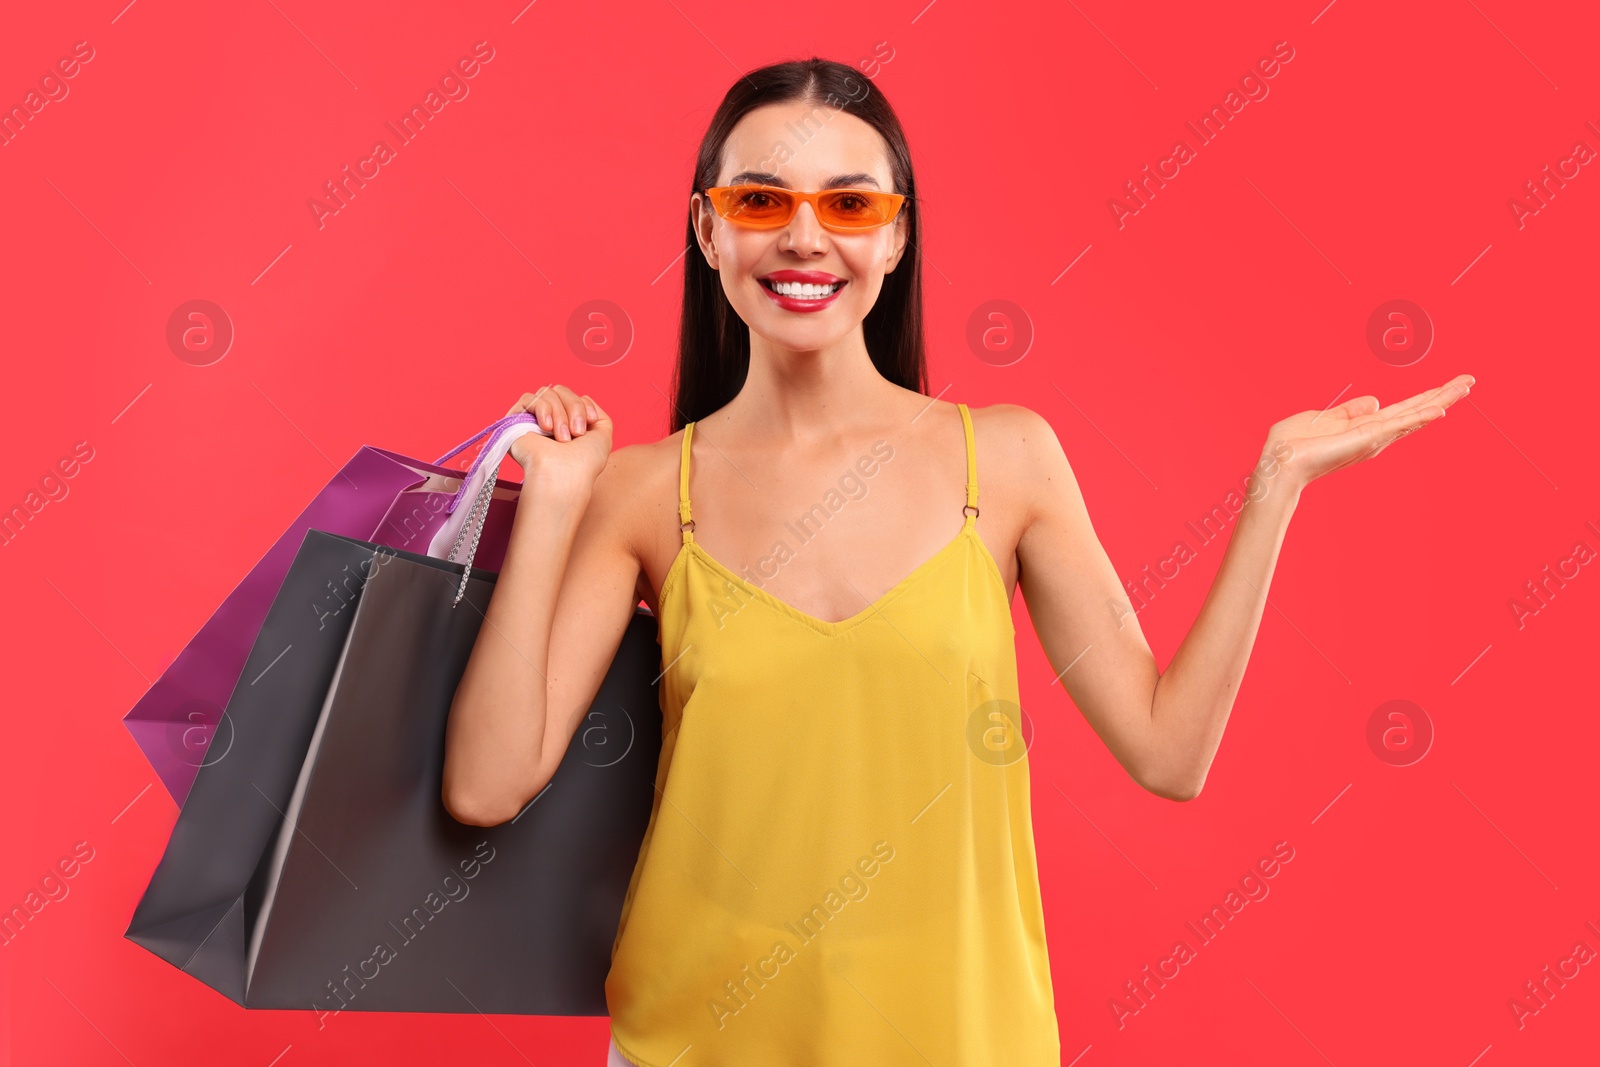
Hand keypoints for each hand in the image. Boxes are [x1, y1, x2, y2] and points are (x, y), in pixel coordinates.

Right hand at [503, 385, 610, 489]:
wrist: (564, 475)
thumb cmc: (584, 462)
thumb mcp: (603, 435)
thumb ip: (599, 414)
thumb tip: (584, 398)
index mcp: (566, 423)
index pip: (573, 396)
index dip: (584, 404)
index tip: (592, 421)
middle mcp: (549, 420)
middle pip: (560, 391)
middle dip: (574, 408)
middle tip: (576, 433)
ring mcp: (532, 420)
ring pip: (546, 393)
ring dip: (560, 414)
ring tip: (562, 438)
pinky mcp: (515, 420)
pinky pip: (528, 398)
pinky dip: (542, 409)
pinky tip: (546, 428)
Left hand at [1267, 374, 1475, 490]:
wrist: (1280, 462)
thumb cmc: (1294, 444)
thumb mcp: (1325, 418)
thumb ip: (1350, 410)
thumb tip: (1376, 400)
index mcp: (1365, 428)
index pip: (1403, 410)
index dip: (1425, 397)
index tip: (1448, 385)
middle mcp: (1376, 436)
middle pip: (1417, 411)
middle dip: (1444, 396)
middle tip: (1469, 380)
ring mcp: (1375, 438)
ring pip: (1416, 416)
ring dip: (1441, 401)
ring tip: (1465, 386)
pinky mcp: (1368, 439)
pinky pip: (1399, 426)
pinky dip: (1420, 418)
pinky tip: (1440, 410)